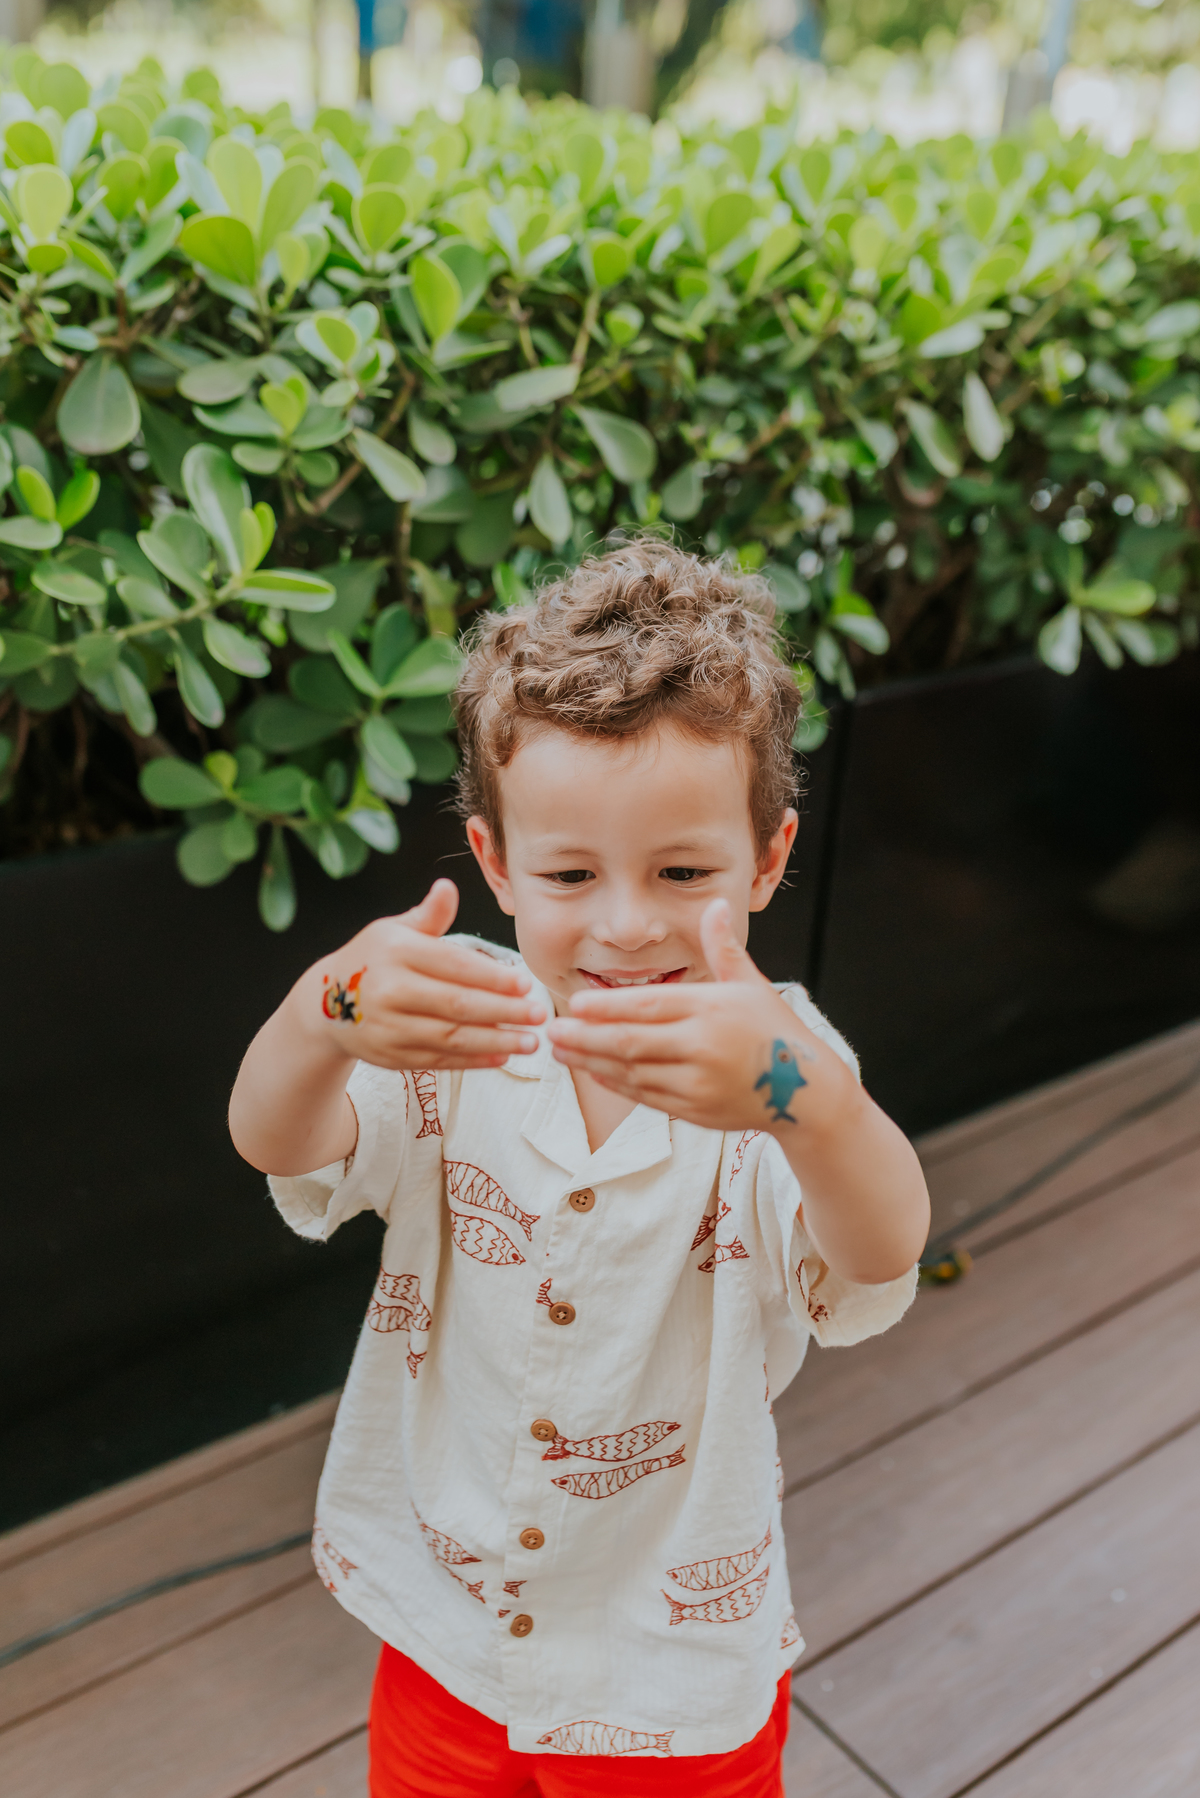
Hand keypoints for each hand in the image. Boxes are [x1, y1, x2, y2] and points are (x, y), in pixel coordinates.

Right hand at [297, 879, 544, 1071]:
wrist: (325, 1003)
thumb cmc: (374, 958)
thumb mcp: (394, 930)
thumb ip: (428, 916)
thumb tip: (447, 888)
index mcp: (396, 952)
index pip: (453, 965)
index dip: (492, 977)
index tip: (526, 984)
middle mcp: (389, 991)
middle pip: (456, 1005)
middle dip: (503, 1012)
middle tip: (540, 1015)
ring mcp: (389, 1028)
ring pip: (451, 1038)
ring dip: (495, 1041)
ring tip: (531, 1041)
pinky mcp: (392, 1056)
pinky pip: (439, 1061)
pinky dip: (473, 1060)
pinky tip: (502, 1055)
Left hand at [546, 899, 854, 1135]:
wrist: (805, 1093)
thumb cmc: (773, 1030)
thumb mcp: (752, 984)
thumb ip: (723, 948)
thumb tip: (717, 904)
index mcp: (711, 1010)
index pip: (649, 1006)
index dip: (608, 1008)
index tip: (576, 1005)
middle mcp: (701, 1048)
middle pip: (630, 1042)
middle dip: (585, 1038)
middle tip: (551, 1031)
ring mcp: (696, 1083)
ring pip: (632, 1072)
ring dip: (591, 1063)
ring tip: (560, 1052)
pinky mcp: (694, 1111)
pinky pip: (645, 1096)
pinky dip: (615, 1084)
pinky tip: (592, 1072)